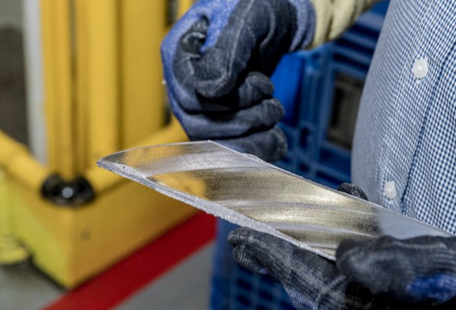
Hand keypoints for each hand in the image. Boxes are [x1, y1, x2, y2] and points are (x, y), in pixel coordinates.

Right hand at [161, 0, 314, 160]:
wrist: (275, 20)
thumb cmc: (257, 9)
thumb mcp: (245, 20)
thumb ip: (227, 50)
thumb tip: (210, 89)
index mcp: (179, 53)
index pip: (190, 95)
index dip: (227, 99)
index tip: (259, 82)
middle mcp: (183, 83)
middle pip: (200, 124)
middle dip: (243, 119)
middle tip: (272, 100)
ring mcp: (199, 105)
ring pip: (214, 142)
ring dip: (251, 137)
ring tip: (274, 113)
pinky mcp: (217, 121)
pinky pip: (228, 149)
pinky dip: (255, 149)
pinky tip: (275, 140)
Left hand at [229, 227, 455, 309]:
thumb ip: (413, 270)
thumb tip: (348, 259)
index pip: (323, 295)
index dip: (282, 264)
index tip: (245, 241)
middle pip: (327, 292)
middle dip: (290, 256)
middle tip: (254, 229)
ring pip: (348, 285)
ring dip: (320, 248)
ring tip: (299, 215)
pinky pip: (375, 280)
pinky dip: (357, 249)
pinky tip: (352, 226)